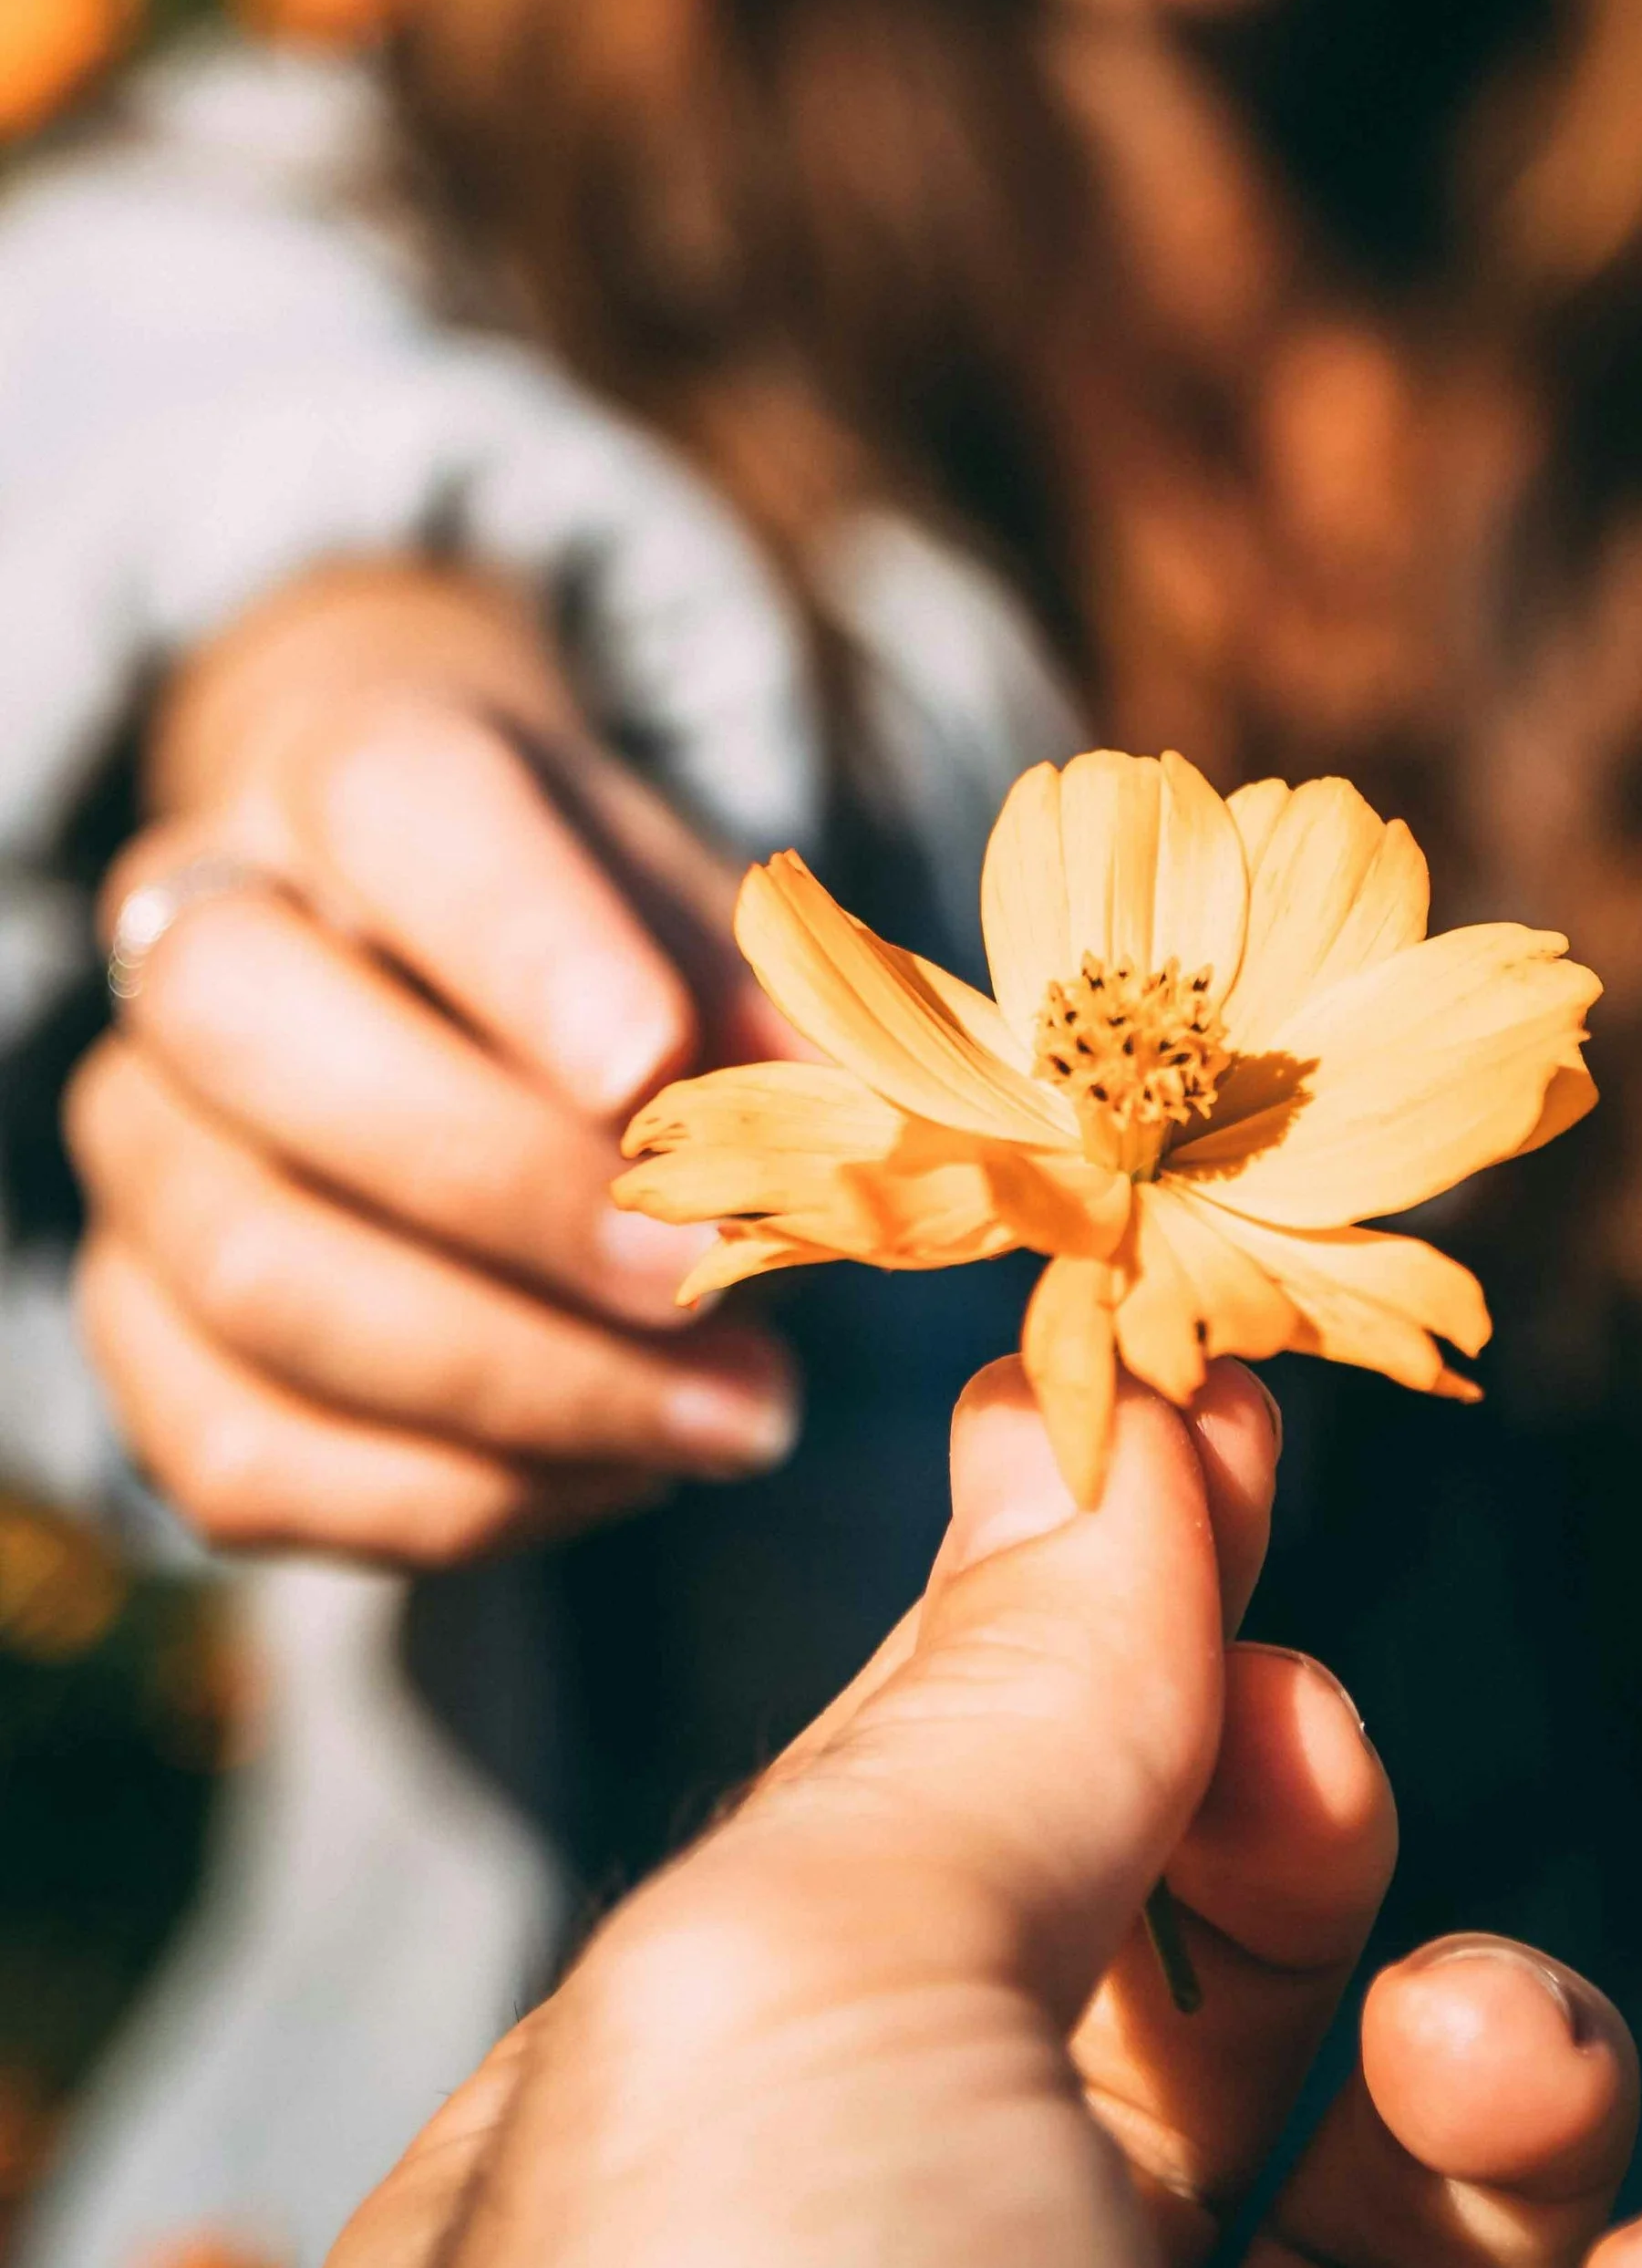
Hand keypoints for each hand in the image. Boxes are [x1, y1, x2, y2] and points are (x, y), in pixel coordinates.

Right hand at [69, 562, 800, 1565]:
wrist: (426, 963)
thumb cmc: (608, 932)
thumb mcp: (715, 911)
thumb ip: (791, 1001)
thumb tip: (886, 1126)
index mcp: (354, 769)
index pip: (403, 809)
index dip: (525, 943)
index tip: (656, 1062)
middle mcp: (197, 934)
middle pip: (263, 1036)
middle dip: (506, 1187)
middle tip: (712, 1276)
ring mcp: (141, 1138)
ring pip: (254, 1270)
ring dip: (514, 1380)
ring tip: (733, 1416)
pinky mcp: (129, 1324)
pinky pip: (235, 1456)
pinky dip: (440, 1498)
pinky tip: (617, 1474)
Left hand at [308, 1360, 1641, 2267]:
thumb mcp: (795, 1999)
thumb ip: (983, 1700)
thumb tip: (1085, 1396)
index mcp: (733, 2173)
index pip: (958, 1836)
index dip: (1109, 1649)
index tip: (1235, 1466)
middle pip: (1208, 1992)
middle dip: (1311, 1839)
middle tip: (1330, 1793)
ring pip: (1443, 2191)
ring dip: (1535, 2065)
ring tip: (1512, 2085)